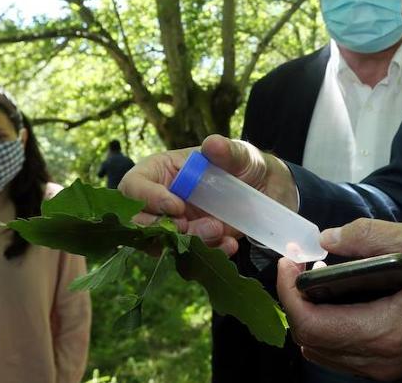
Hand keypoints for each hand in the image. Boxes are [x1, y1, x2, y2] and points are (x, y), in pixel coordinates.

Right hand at [118, 134, 296, 254]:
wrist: (268, 194)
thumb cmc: (245, 165)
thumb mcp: (241, 155)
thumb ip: (227, 151)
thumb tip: (212, 144)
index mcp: (161, 171)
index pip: (133, 185)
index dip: (148, 199)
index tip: (177, 206)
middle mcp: (161, 200)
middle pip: (139, 222)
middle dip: (163, 228)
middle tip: (188, 225)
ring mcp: (175, 225)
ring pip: (163, 243)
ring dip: (189, 241)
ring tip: (219, 231)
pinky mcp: (192, 244)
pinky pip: (189, 257)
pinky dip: (208, 253)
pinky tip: (229, 245)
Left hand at [276, 219, 401, 380]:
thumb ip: (367, 236)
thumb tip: (326, 238)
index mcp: (386, 329)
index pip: (313, 323)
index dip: (289, 292)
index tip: (288, 262)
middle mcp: (381, 358)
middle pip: (311, 340)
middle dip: (293, 302)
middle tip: (297, 267)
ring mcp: (384, 368)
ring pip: (322, 352)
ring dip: (308, 318)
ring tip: (313, 282)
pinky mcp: (389, 368)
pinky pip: (341, 356)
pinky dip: (326, 330)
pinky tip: (334, 301)